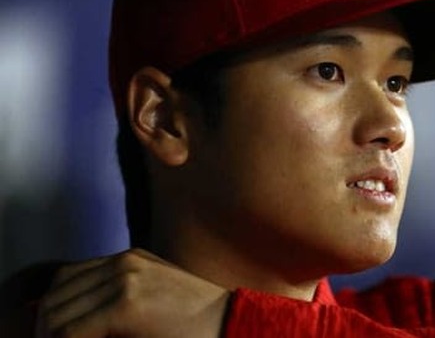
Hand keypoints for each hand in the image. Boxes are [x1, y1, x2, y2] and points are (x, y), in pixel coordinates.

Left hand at [35, 248, 229, 337]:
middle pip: (56, 293)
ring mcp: (125, 279)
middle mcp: (124, 261)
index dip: (54, 311)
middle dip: (48, 326)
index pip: (66, 279)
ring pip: (56, 313)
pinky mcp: (127, 303)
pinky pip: (71, 330)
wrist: (233, 323)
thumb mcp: (152, 299)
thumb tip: (72, 323)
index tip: (57, 337)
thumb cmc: (196, 323)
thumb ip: (116, 299)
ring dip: (53, 336)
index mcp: (129, 259)